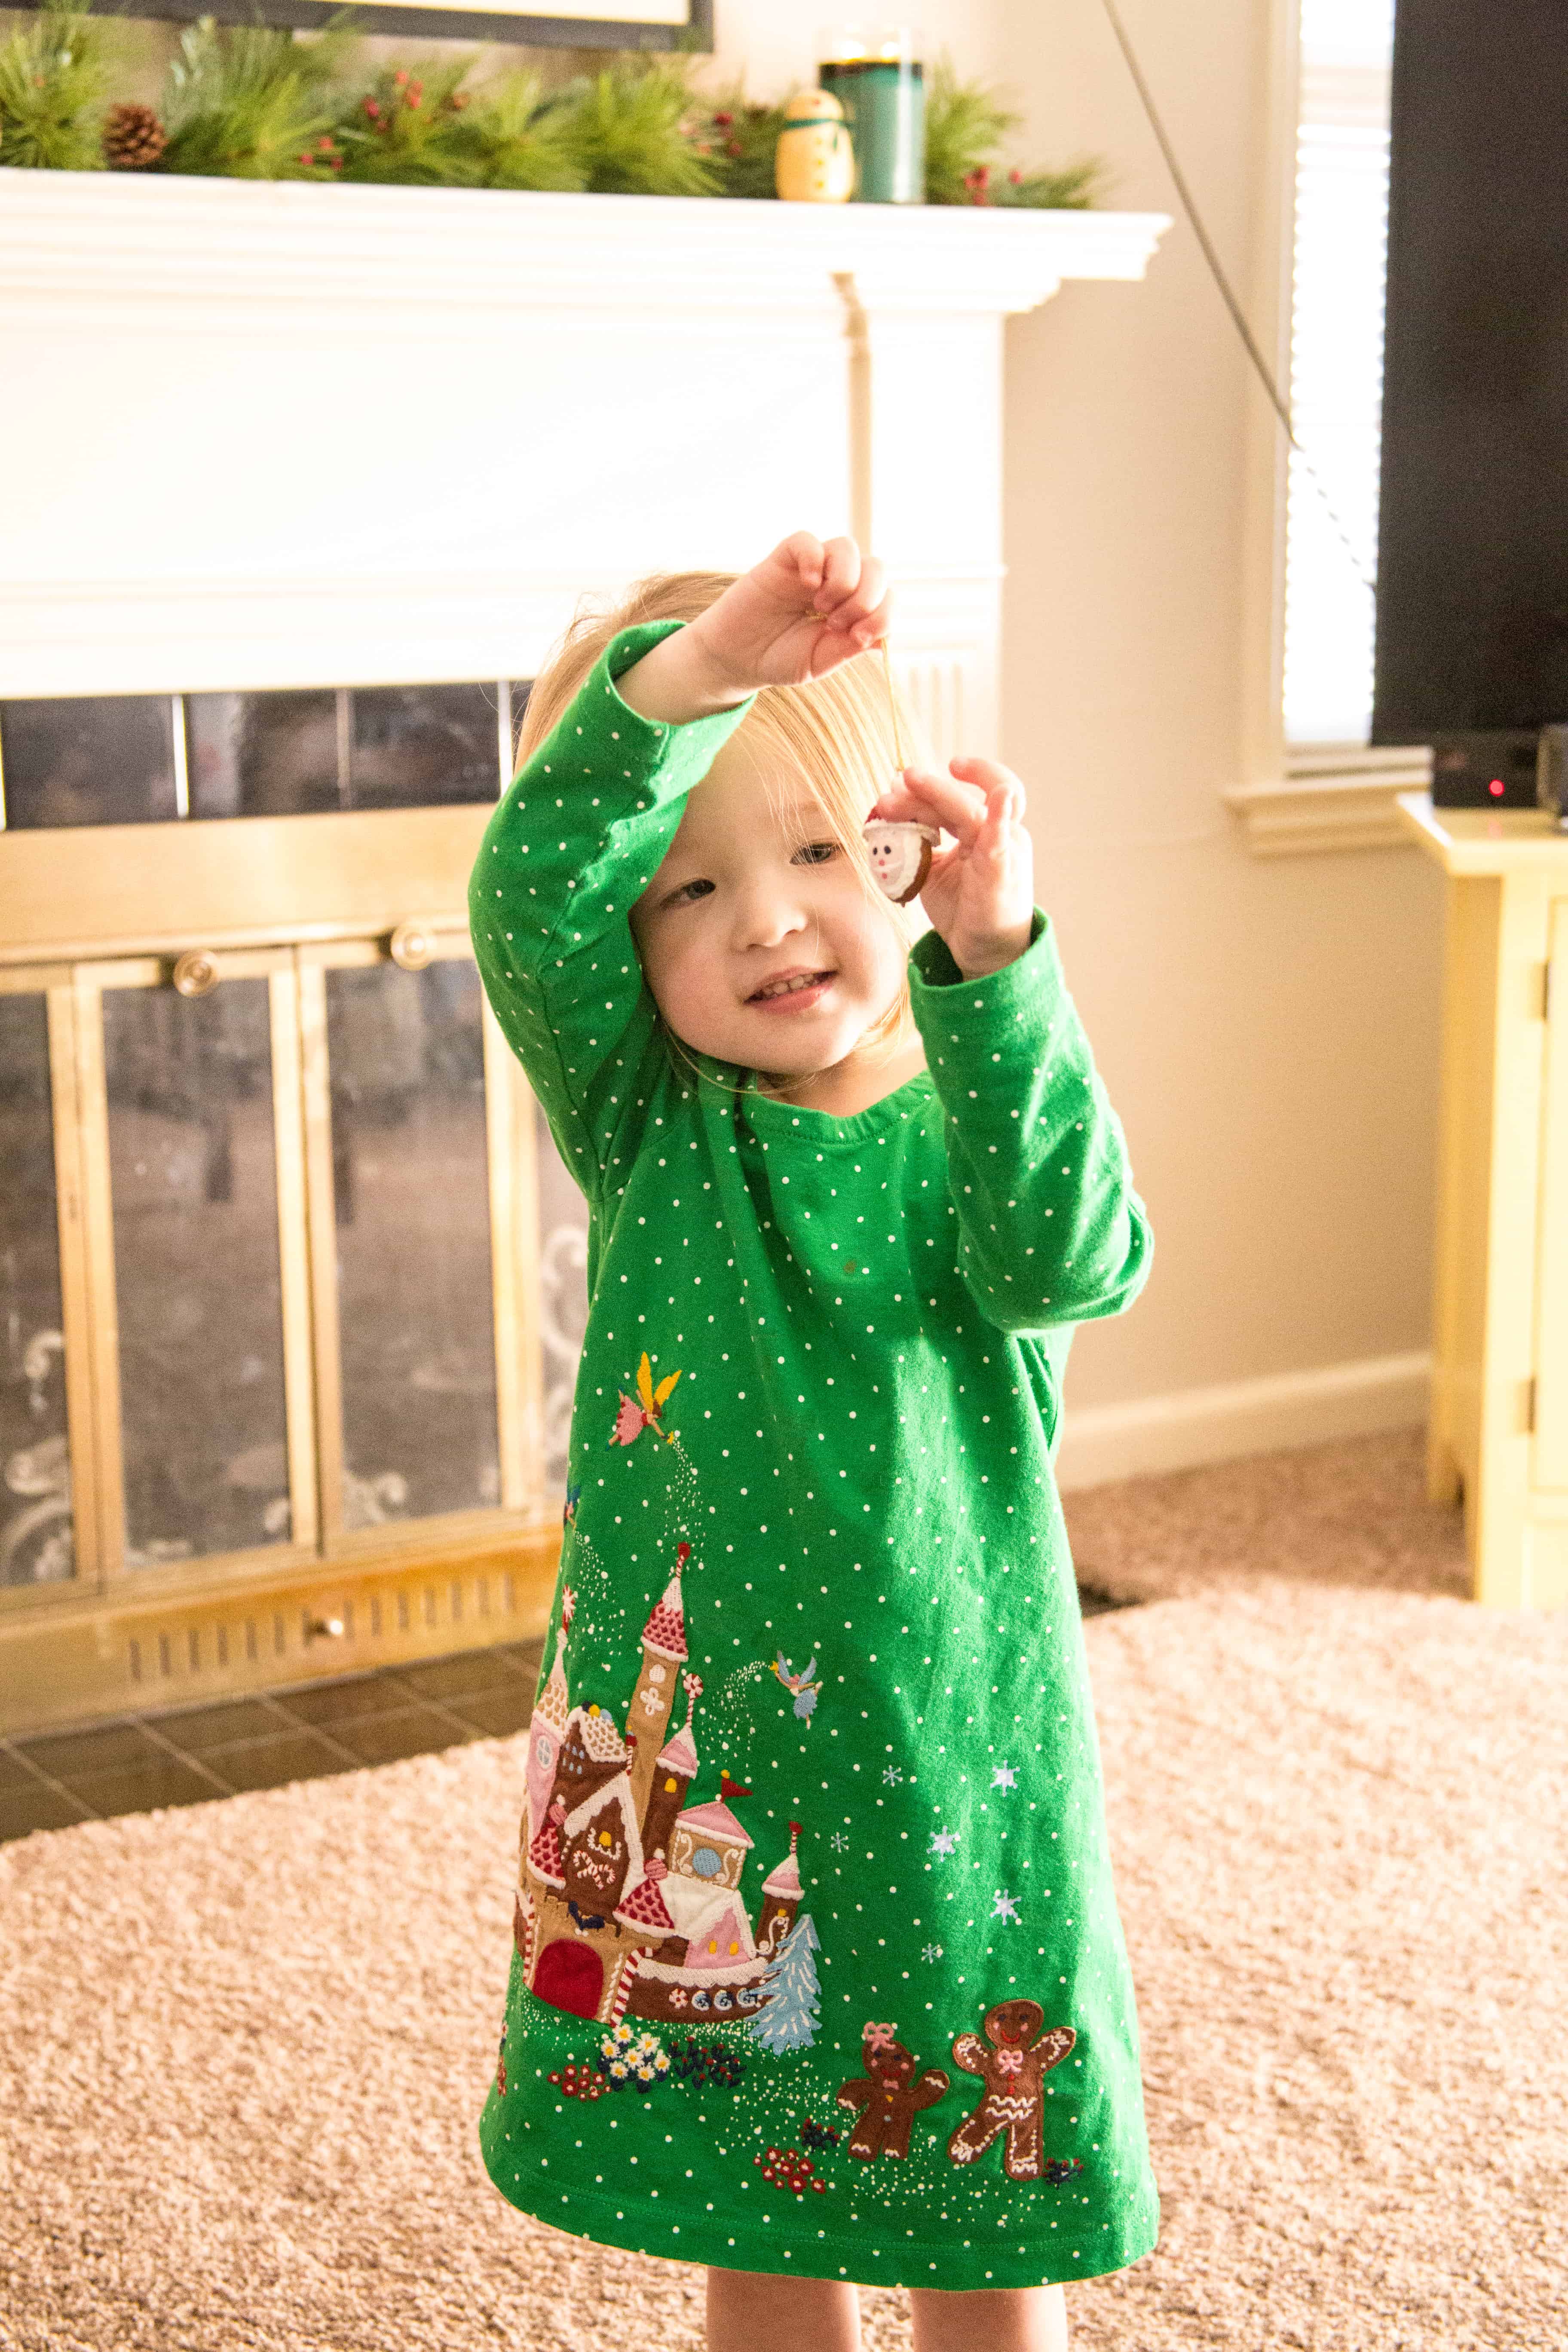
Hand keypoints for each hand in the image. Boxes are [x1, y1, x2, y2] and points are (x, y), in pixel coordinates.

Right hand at [616, 532, 890, 721]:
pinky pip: (807, 542)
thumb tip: (883, 636)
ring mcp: (812, 568)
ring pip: (847, 548)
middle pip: (875, 568)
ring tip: (821, 607)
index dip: (882, 614)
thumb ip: (849, 647)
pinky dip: (814, 559)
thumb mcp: (819, 661)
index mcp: (852, 607)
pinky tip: (809, 585)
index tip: (859, 639)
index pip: (887, 596)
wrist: (737, 658)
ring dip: (844, 580)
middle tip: (836, 625)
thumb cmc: (779, 658)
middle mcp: (837, 582)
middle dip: (866, 599)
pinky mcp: (784, 559)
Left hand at [870, 757, 1034, 979]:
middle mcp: (999, 832)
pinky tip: (1000, 797)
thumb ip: (916, 838)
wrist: (983, 951)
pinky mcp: (1002, 872)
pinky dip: (1000, 817)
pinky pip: (1002, 841)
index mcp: (984, 829)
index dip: (936, 784)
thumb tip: (888, 806)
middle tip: (896, 785)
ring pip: (972, 811)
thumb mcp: (932, 868)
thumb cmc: (962, 907)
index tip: (906, 778)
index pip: (962, 794)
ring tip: (907, 782)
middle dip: (928, 787)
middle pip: (962, 799)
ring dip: (939, 794)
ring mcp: (1004, 849)